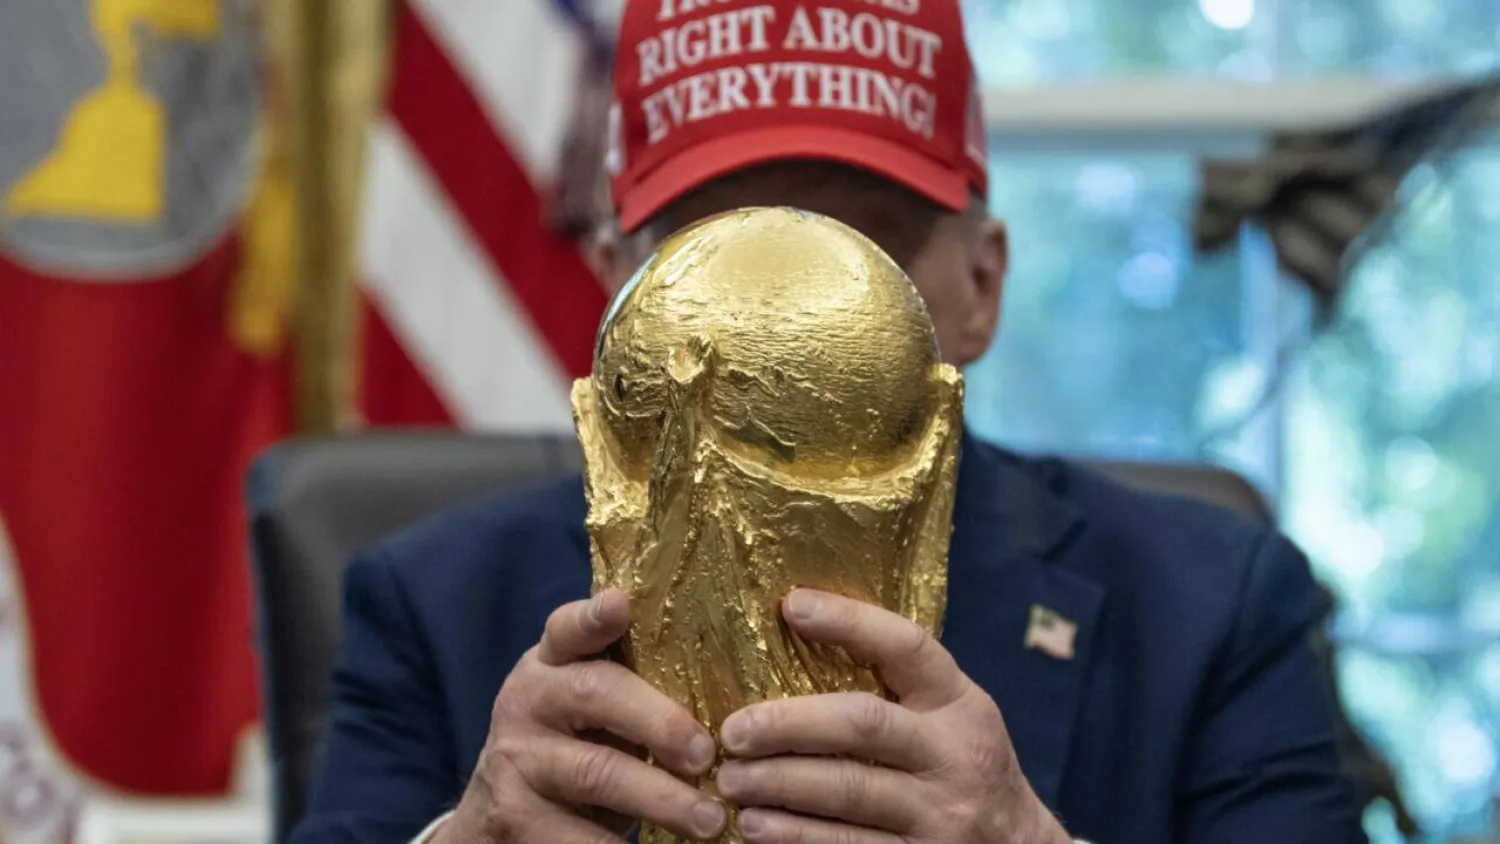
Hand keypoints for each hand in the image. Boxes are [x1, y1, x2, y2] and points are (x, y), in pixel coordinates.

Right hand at [438, 589, 726, 842]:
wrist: (501, 811)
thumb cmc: (577, 743)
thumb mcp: (594, 704)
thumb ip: (636, 679)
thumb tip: (734, 684)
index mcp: (552, 662)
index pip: (569, 627)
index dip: (594, 616)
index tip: (621, 604)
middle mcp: (527, 699)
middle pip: (596, 693)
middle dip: (660, 722)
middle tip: (707, 754)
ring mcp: (515, 760)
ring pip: (597, 772)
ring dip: (662, 799)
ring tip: (710, 820)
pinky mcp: (513, 818)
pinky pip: (579, 835)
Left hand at [714, 590, 1070, 843]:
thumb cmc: (964, 767)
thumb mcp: (953, 718)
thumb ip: (899, 688)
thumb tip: (798, 635)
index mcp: (960, 704)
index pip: (907, 647)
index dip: (850, 621)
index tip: (792, 605)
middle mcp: (955, 756)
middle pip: (864, 725)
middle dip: (789, 723)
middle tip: (733, 732)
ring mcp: (941, 816)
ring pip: (848, 794)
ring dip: (778, 786)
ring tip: (730, 783)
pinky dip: (795, 838)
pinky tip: (757, 829)